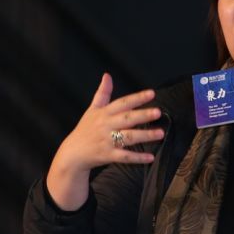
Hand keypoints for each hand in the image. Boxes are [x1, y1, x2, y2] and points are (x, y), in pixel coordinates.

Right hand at [46, 73, 163, 210]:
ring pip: (128, 137)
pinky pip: (125, 157)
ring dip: (145, 135)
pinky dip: (137, 158)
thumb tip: (107, 75)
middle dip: (143, 115)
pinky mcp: (108, 155)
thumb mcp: (92, 109)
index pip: (122, 103)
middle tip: (158, 112)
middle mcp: (106, 126)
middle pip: (127, 119)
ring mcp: (107, 141)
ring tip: (160, 133)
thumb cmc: (85, 129)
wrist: (72, 153)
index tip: (151, 94)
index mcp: (104, 113)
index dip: (137, 98)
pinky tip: (150, 157)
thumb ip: (102, 93)